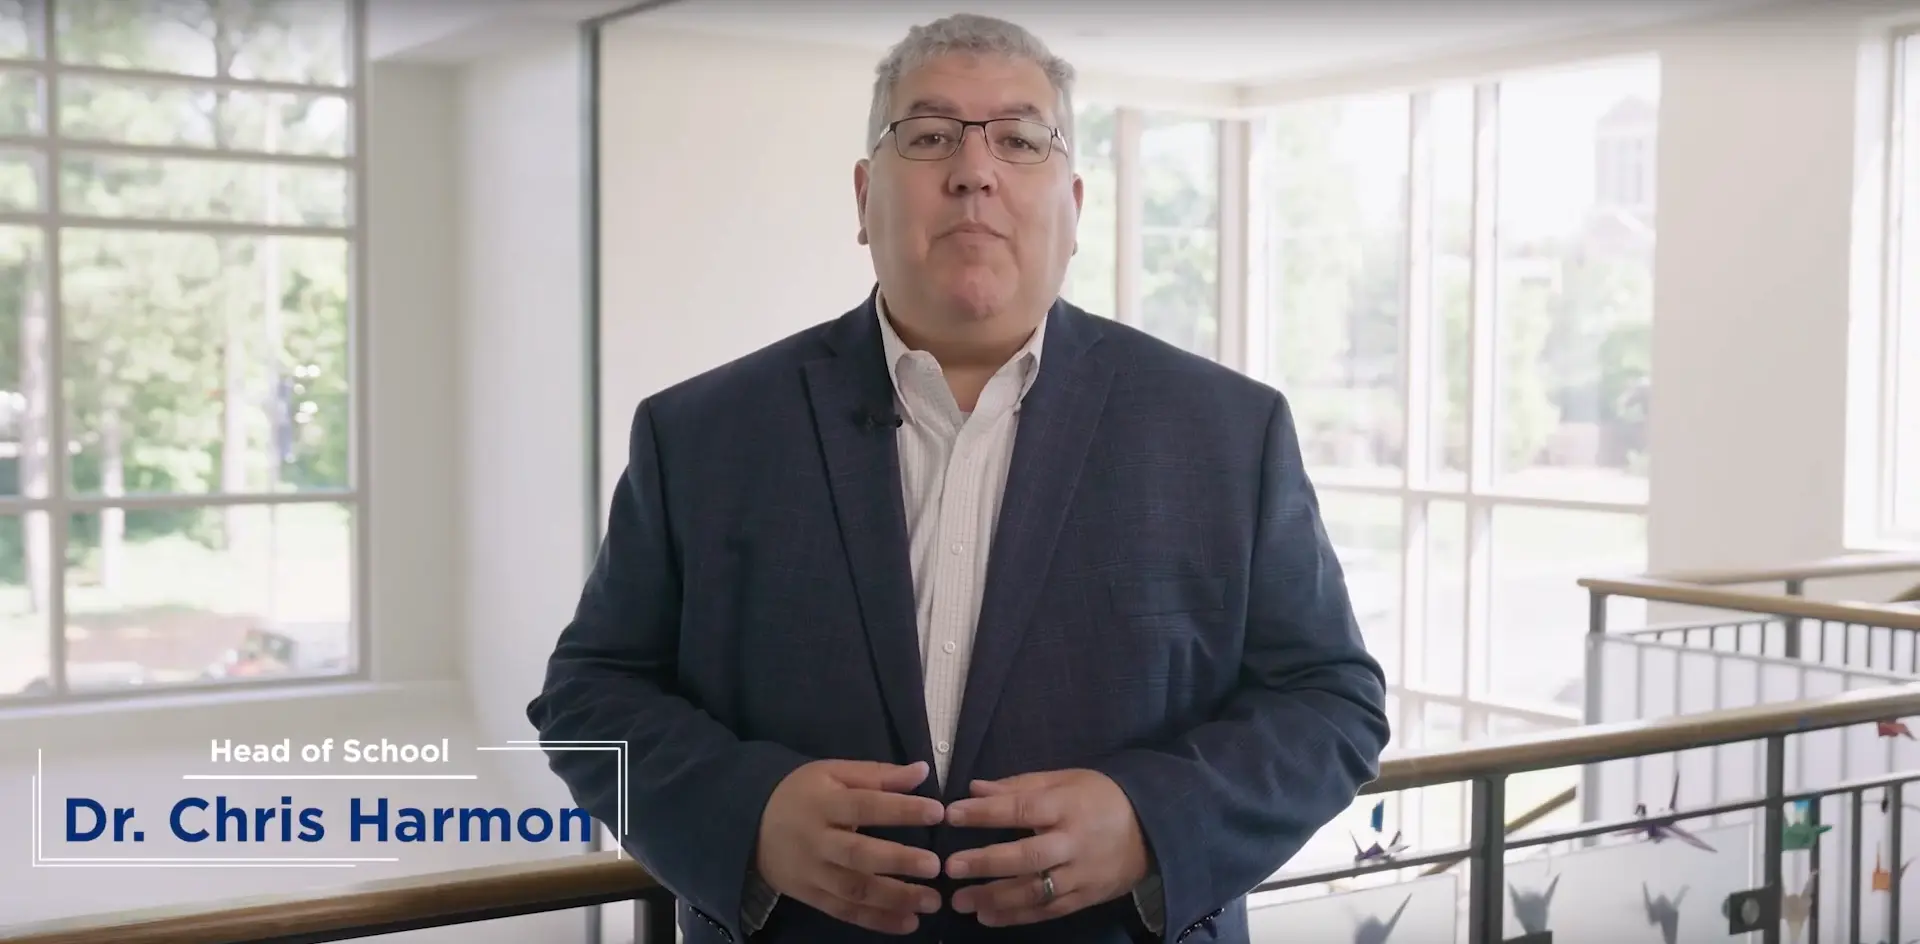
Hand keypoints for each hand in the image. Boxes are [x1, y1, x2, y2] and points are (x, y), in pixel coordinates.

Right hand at [755, 759, 945, 933]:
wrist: (749, 824)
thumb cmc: (801, 793)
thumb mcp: (833, 773)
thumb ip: (877, 774)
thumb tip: (922, 771)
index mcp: (824, 803)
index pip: (865, 805)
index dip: (900, 809)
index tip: (937, 811)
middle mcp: (817, 841)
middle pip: (858, 854)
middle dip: (898, 861)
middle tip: (936, 866)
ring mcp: (812, 873)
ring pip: (854, 890)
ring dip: (894, 899)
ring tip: (931, 902)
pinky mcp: (811, 897)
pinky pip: (845, 912)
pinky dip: (877, 921)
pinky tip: (908, 923)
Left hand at [943, 769, 1149, 926]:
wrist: (1152, 829)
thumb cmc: (1100, 798)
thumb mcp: (1065, 780)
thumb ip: (1019, 786)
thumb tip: (974, 789)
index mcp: (1067, 806)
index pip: (1022, 809)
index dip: (986, 813)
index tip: (952, 815)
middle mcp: (1073, 843)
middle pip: (1028, 855)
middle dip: (987, 862)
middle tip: (951, 867)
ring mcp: (1080, 874)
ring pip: (1035, 890)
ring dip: (995, 898)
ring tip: (961, 901)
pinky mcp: (1085, 898)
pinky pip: (1048, 910)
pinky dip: (1017, 916)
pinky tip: (988, 917)